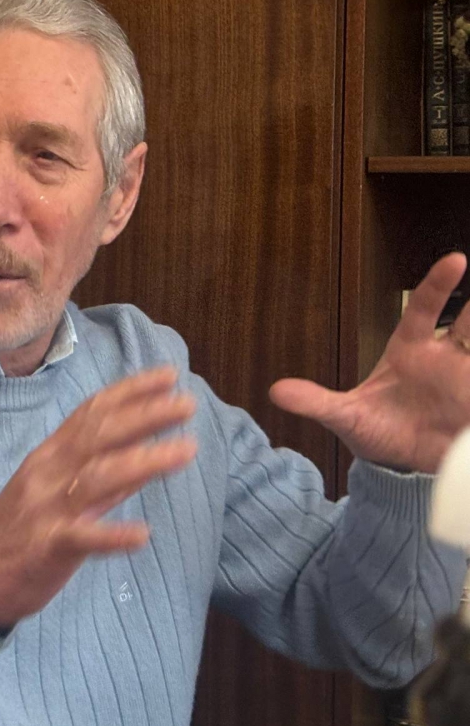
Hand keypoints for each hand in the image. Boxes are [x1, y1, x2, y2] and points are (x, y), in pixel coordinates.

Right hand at [0, 367, 197, 628]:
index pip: (91, 413)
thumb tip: (146, 452)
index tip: (170, 376)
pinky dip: (112, 535)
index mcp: (50, 455)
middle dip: (144, 416)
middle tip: (187, 404)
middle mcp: (47, 472)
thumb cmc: (21, 532)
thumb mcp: (56, 492)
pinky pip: (81, 537)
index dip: (130, 392)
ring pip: (96, 478)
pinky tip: (142, 535)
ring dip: (143, 462)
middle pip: (98, 435)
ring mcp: (45, 508)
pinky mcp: (45, 546)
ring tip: (186, 451)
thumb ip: (101, 473)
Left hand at [270, 252, 469, 472]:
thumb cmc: (376, 430)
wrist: (400, 465)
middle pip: (468, 321)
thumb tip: (275, 391)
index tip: (455, 260)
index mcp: (410, 350)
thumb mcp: (345, 417)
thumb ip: (316, 402)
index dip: (437, 284)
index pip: (423, 308)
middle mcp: (443, 357)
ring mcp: (467, 376)